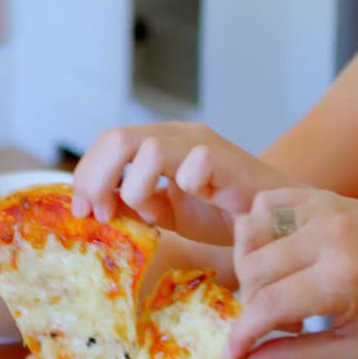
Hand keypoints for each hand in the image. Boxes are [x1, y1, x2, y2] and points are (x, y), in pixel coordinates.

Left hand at [71, 123, 296, 244]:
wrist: (275, 222)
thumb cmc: (222, 213)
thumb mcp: (163, 212)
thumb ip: (130, 205)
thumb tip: (92, 207)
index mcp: (158, 142)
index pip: (108, 142)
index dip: (86, 174)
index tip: (81, 210)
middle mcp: (177, 135)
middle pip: (117, 138)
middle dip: (96, 179)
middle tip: (98, 214)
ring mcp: (202, 145)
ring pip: (147, 149)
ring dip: (135, 189)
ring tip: (151, 216)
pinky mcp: (227, 161)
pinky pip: (192, 165)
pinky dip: (181, 189)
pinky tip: (192, 205)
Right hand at [228, 188, 357, 358]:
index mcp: (343, 279)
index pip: (267, 304)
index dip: (242, 332)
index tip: (231, 352)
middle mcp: (329, 236)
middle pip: (252, 268)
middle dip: (251, 302)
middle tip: (283, 323)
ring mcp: (325, 209)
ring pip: (250, 230)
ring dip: (250, 264)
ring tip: (280, 287)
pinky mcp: (324, 195)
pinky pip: (267, 204)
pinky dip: (260, 228)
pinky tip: (281, 254)